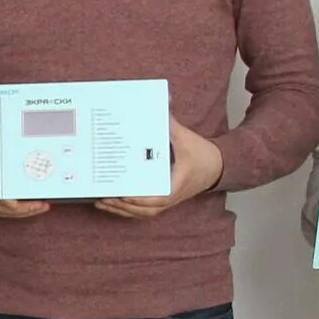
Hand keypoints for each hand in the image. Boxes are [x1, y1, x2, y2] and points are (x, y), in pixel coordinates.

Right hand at [0, 111, 48, 219]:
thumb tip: (1, 100)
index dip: (8, 201)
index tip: (22, 202)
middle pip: (1, 206)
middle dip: (23, 210)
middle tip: (42, 204)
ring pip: (2, 210)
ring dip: (21, 213)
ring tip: (41, 206)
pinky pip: (1, 207)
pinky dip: (16, 211)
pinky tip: (31, 205)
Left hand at [98, 117, 226, 219]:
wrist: (217, 166)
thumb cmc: (202, 154)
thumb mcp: (186, 139)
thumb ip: (171, 125)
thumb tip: (160, 105)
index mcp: (176, 186)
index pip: (156, 199)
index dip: (138, 199)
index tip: (122, 194)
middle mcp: (169, 197)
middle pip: (143, 210)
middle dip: (122, 206)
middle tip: (102, 197)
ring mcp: (165, 201)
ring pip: (141, 213)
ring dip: (121, 211)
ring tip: (101, 202)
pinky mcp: (162, 199)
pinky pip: (143, 210)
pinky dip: (127, 209)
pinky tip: (111, 203)